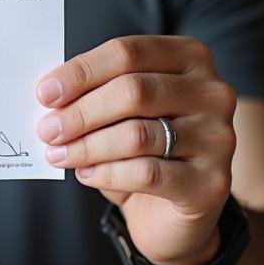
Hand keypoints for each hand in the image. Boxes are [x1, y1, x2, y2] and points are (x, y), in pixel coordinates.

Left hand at [36, 35, 236, 264]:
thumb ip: (97, 90)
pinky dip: (107, 173)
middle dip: (81, 111)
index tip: (45, 92)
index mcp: (190, 57)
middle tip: (47, 129)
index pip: (128, 53)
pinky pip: (147, 174)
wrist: (176, 211)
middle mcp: (212, 92)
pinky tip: (86, 174)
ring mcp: (218, 138)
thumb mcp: (122, 108)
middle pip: (133, 90)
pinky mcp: (212, 183)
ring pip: (137, 134)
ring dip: (87, 145)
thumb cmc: (145, 145)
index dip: (82, 71)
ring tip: (58, 153)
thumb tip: (50, 91)